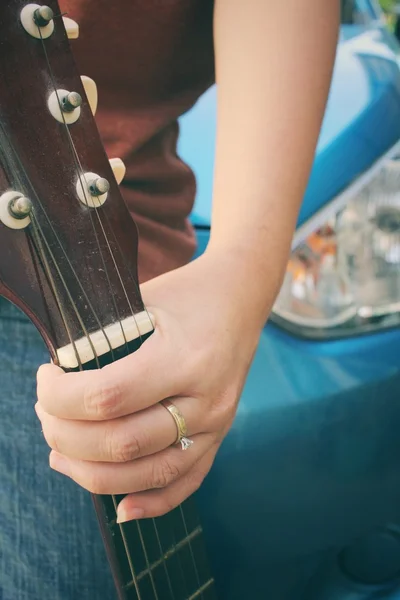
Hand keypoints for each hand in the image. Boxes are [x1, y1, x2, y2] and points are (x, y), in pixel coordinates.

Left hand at [35, 250, 272, 521]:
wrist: (239, 298)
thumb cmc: (185, 294)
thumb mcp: (141, 302)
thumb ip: (101, 338)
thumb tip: (57, 378)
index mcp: (184, 358)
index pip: (107, 397)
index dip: (60, 396)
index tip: (45, 378)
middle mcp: (205, 399)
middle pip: (122, 443)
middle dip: (66, 435)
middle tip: (44, 413)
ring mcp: (217, 424)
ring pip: (148, 473)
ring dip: (93, 473)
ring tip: (60, 455)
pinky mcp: (220, 436)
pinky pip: (186, 483)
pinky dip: (152, 503)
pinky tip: (121, 509)